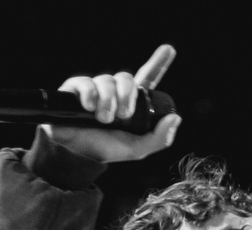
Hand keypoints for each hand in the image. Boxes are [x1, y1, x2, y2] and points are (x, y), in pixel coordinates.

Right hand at [45, 44, 181, 163]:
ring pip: (106, 81)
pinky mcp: (75, 90)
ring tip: (103, 119)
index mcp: (131, 102)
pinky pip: (85, 82)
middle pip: (126, 78)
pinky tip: (89, 107)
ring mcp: (94, 89)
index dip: (158, 63)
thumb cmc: (106, 149)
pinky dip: (90, 94)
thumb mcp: (137, 149)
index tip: (169, 49)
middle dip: (127, 96)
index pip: (146, 78)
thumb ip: (159, 138)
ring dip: (108, 101)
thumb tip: (176, 118)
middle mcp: (113, 92)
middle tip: (123, 116)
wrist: (77, 157)